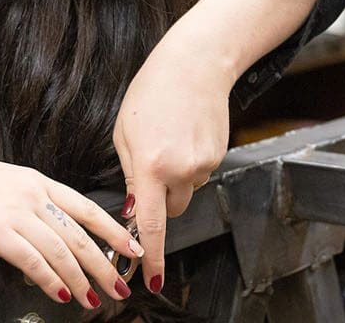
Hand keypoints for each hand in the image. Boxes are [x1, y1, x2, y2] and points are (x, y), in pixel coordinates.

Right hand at [0, 160, 144, 308]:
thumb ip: (27, 196)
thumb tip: (50, 219)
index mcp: (34, 180)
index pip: (85, 206)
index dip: (113, 229)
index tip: (132, 247)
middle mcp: (30, 193)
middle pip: (80, 233)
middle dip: (105, 263)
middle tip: (120, 285)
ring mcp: (14, 211)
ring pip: (62, 251)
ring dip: (81, 279)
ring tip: (93, 299)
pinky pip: (33, 261)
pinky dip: (51, 280)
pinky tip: (60, 294)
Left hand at [112, 37, 231, 294]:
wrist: (196, 64)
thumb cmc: (153, 92)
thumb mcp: (125, 133)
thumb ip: (130, 175)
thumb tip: (134, 209)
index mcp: (150, 166)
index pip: (150, 225)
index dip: (151, 256)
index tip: (151, 279)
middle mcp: (180, 170)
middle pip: (172, 211)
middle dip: (161, 202)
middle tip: (153, 170)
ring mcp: (203, 164)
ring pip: (186, 190)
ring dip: (176, 178)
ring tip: (170, 139)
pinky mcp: (219, 155)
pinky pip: (199, 172)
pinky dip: (190, 162)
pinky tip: (185, 134)